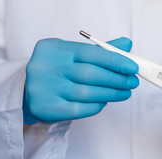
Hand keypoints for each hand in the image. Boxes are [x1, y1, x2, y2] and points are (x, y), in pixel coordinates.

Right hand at [23, 37, 138, 123]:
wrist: (29, 92)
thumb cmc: (57, 72)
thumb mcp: (73, 56)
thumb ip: (99, 52)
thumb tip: (127, 45)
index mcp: (53, 49)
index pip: (90, 52)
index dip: (114, 60)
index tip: (133, 67)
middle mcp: (45, 67)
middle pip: (89, 74)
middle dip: (116, 79)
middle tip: (132, 82)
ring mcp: (43, 89)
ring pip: (86, 93)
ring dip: (111, 93)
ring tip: (125, 92)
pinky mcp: (46, 108)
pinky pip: (79, 109)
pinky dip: (96, 105)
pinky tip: (105, 101)